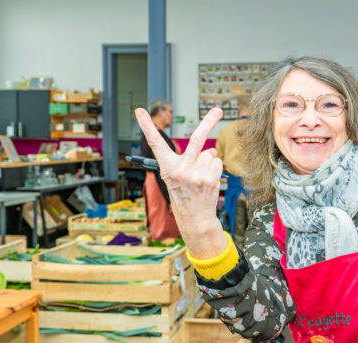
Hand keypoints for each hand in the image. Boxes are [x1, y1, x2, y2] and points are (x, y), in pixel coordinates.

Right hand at [135, 107, 225, 257]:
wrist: (195, 218)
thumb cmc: (184, 195)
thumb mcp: (176, 177)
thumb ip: (189, 159)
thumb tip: (211, 147)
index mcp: (167, 167)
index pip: (155, 144)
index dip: (146, 126)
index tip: (139, 110)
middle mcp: (180, 169)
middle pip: (196, 138)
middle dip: (209, 121)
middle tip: (218, 110)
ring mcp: (196, 174)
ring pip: (210, 153)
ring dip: (208, 161)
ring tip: (201, 177)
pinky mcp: (210, 179)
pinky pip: (217, 162)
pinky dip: (215, 168)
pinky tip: (208, 181)